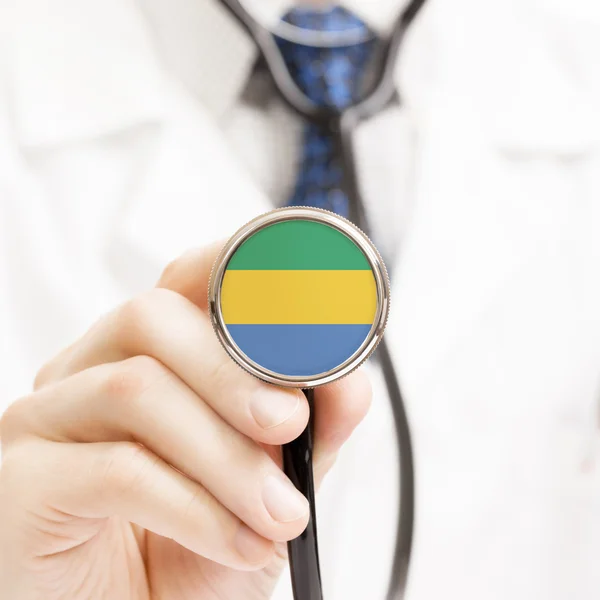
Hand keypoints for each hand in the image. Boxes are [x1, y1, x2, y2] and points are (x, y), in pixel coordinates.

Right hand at [0, 243, 371, 599]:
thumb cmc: (194, 548)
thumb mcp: (272, 483)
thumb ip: (311, 429)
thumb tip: (351, 382)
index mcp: (148, 354)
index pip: (186, 280)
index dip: (240, 272)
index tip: (304, 302)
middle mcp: (89, 369)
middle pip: (151, 316)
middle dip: (235, 372)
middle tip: (290, 424)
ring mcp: (47, 419)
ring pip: (136, 388)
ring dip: (227, 456)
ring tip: (280, 513)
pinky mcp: (22, 480)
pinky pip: (115, 468)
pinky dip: (195, 507)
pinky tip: (236, 542)